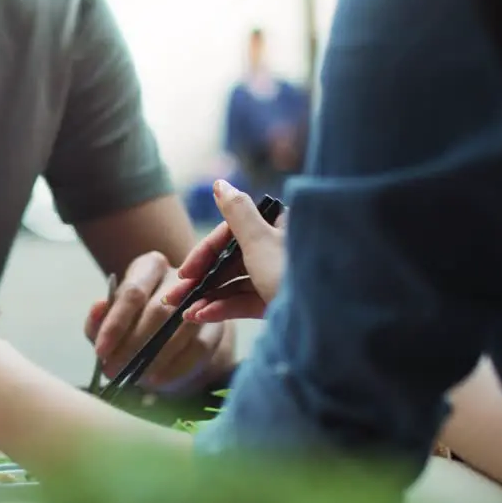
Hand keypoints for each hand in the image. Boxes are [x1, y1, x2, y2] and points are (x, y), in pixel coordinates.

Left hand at [84, 251, 226, 390]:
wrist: (169, 333)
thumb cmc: (133, 322)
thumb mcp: (110, 320)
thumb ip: (98, 319)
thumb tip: (98, 307)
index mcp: (149, 267)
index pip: (132, 293)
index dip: (115, 325)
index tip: (100, 352)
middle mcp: (179, 278)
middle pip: (159, 311)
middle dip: (133, 345)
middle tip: (114, 370)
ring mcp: (203, 301)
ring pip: (180, 330)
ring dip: (155, 359)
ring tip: (133, 378)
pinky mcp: (217, 326)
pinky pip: (199, 349)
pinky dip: (175, 369)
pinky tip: (157, 381)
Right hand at [163, 179, 286, 323]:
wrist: (327, 319)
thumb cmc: (291, 272)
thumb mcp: (259, 239)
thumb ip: (236, 211)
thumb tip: (220, 183)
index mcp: (276, 228)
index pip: (230, 234)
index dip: (204, 253)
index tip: (184, 272)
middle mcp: (277, 250)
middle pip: (229, 261)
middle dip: (200, 281)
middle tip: (174, 297)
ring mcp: (277, 278)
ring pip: (234, 285)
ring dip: (207, 298)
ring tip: (185, 313)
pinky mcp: (278, 303)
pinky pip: (245, 302)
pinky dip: (223, 309)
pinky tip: (202, 317)